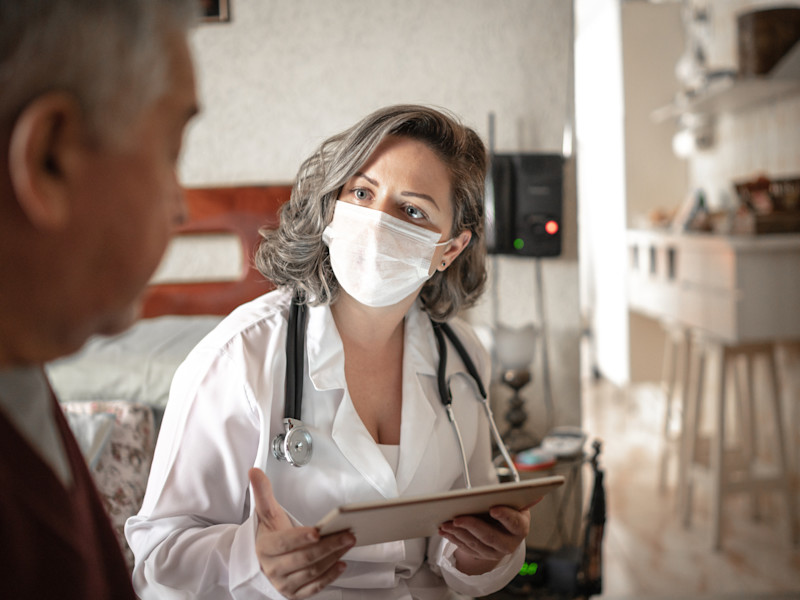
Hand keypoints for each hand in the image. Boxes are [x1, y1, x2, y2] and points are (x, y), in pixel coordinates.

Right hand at [249, 468, 354, 598]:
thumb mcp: (266, 514)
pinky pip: (314, 588)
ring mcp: (284, 583)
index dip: (301, 538)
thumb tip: (254, 471)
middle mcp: (273, 569)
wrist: (261, 561)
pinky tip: (342, 563)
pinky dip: (329, 577)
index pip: (285, 543)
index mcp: (265, 548)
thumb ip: (263, 493)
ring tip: (348, 543)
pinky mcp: (294, 594)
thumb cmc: (269, 535)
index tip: (318, 531)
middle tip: (348, 534)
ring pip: (312, 572)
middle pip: (304, 558)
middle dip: (328, 546)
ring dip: (333, 558)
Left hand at [438, 502, 533, 575]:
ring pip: (474, 544)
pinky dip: (453, 538)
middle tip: (458, 518)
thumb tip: (539, 491)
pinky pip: (465, 548)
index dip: (504, 516)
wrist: (504, 531)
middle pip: (490, 537)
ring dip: (458, 533)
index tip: (493, 508)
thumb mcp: (517, 503)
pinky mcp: (480, 555)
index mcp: (520, 528)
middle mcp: (509, 544)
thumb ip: (521, 497)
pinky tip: (444, 530)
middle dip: (472, 527)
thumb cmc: (509, 511)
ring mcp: (494, 552)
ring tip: (445, 523)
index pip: (514, 523)